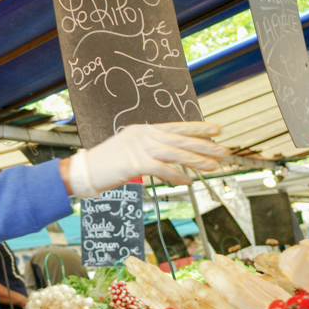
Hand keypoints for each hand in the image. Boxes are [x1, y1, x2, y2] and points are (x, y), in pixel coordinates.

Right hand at [65, 121, 230, 196]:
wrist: (85, 170)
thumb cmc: (106, 163)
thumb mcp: (129, 149)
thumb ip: (148, 149)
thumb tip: (170, 156)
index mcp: (143, 130)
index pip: (176, 127)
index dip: (198, 128)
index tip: (217, 130)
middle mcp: (143, 135)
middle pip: (180, 139)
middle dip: (205, 145)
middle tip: (224, 150)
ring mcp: (139, 148)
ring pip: (175, 153)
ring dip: (196, 160)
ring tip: (214, 166)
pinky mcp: (135, 162)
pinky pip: (162, 169)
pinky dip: (176, 175)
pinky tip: (188, 181)